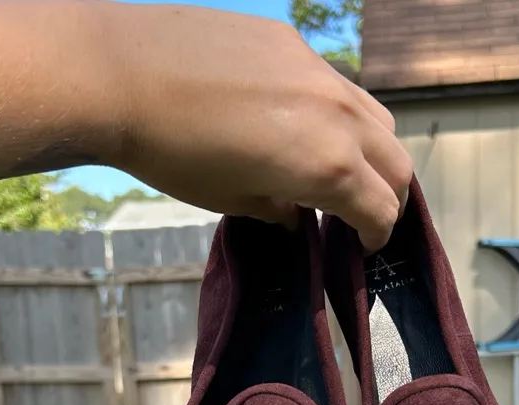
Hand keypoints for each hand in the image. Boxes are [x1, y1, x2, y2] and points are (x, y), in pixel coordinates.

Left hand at [107, 4, 411, 251]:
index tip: (363, 246)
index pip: (381, 209)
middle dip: (388, 196)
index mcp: (328, 166)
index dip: (377, 236)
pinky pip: (336, 85)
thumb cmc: (173, 154)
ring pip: (375, 117)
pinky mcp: (293, 44)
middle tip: (361, 215)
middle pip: (396, 163)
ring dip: (371, 151)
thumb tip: (299, 214)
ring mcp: (319, 72)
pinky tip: (297, 124)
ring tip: (338, 168)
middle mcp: (339, 116)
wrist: (122, 74)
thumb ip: (280, 210)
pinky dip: (337, 115)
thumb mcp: (232, 200)